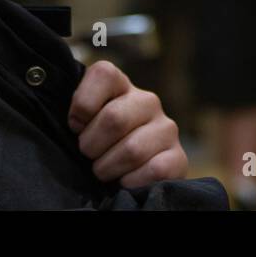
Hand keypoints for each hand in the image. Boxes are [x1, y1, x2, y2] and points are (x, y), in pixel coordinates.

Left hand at [68, 60, 187, 186]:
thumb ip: (77, 110)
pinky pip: (154, 170)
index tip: (75, 126)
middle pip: (114, 118)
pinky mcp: (180, 157)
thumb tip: (75, 122)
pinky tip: (125, 181)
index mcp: (121, 85)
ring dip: (108, 168)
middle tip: (88, 155)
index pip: (104, 74)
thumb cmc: (98, 145)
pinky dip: (131, 182)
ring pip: (132, 150)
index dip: (82, 104)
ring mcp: (166, 128)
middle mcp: (148, 101)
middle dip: (91, 145)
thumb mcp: (83, 122)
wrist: (130, 174)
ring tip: (104, 170)